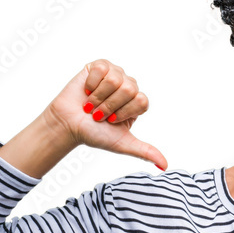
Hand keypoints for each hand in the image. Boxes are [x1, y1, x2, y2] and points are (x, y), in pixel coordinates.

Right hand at [44, 59, 167, 170]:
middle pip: (129, 89)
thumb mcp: (123, 144)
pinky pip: (101, 69)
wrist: (68, 125)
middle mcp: (129, 87)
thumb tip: (165, 166)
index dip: (124, 112)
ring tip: (91, 104)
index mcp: (137, 103)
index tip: (111, 120)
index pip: (141, 101)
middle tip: (99, 113)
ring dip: (99, 96)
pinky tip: (87, 91)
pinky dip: (91, 84)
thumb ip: (146, 152)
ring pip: (115, 80)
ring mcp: (115, 75)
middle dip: (110, 105)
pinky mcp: (99, 66)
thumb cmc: (94, 133)